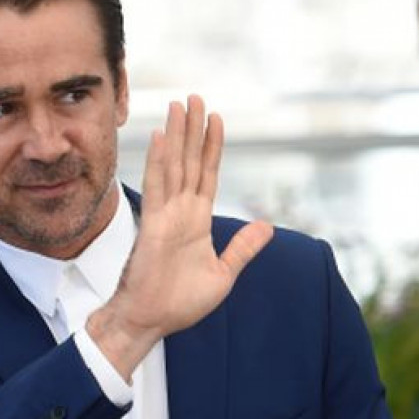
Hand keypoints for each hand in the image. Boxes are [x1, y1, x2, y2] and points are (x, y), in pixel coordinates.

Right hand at [87, 95, 272, 380]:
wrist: (151, 322)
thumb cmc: (181, 304)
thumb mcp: (223, 274)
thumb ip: (242, 248)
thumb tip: (266, 226)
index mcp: (197, 222)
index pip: (207, 176)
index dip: (212, 147)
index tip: (216, 119)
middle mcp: (181, 213)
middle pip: (190, 162)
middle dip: (194, 129)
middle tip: (195, 96)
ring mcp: (165, 217)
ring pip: (174, 167)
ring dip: (178, 135)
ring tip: (179, 104)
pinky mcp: (153, 227)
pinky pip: (158, 188)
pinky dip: (160, 162)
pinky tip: (162, 137)